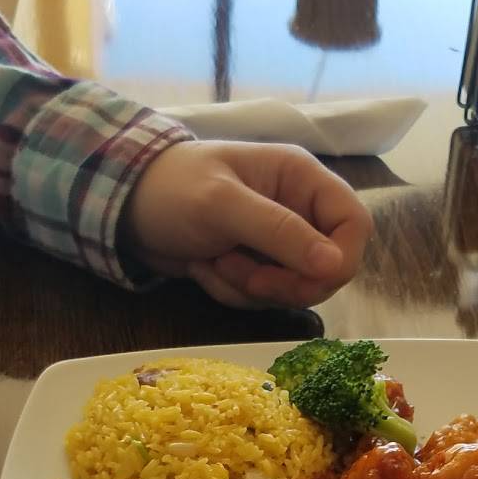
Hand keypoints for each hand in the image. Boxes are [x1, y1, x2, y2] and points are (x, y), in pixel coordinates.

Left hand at [120, 140, 372, 307]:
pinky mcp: (256, 267)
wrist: (123, 208)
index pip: (354, 223)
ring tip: (214, 261)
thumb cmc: (172, 188)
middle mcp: (299, 210)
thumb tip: (335, 265)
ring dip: (251, 288)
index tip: (308, 278)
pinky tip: (205, 268)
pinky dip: (233, 293)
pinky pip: (265, 299)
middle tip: (247, 277)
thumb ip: (279, 232)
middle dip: (285, 282)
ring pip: (295, 289)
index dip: (340, 258)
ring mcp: (278, 243)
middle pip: (329, 266)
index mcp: (302, 179)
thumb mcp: (223, 205)